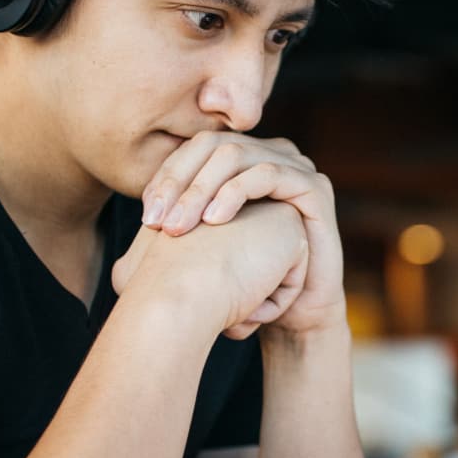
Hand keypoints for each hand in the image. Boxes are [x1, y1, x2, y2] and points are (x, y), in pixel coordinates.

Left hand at [141, 132, 345, 332]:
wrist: (295, 312)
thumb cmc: (247, 280)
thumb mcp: (205, 246)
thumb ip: (181, 219)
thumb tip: (143, 212)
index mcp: (243, 160)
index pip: (194, 149)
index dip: (166, 177)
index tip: (146, 218)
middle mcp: (269, 154)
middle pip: (212, 146)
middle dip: (179, 182)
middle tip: (157, 223)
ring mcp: (295, 166)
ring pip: (235, 155)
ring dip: (200, 189)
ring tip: (179, 227)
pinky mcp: (314, 186)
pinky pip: (268, 174)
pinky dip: (235, 192)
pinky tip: (214, 221)